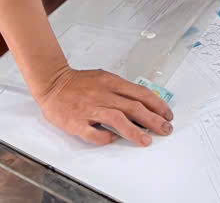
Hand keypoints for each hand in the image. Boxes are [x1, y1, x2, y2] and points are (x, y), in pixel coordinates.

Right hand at [36, 66, 172, 146]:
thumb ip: (122, 90)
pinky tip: (114, 140)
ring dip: (135, 131)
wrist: (53, 83)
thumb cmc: (80, 83)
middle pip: (134, 107)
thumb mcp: (105, 78)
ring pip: (117, 119)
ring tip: (147, 140)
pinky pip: (94, 132)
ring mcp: (90, 108)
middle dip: (154, 120)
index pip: (141, 94)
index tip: (167, 114)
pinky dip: (106, 137)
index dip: (157, 105)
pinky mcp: (77, 122)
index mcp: (112, 83)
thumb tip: (143, 103)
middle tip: (165, 129)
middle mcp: (104, 95)